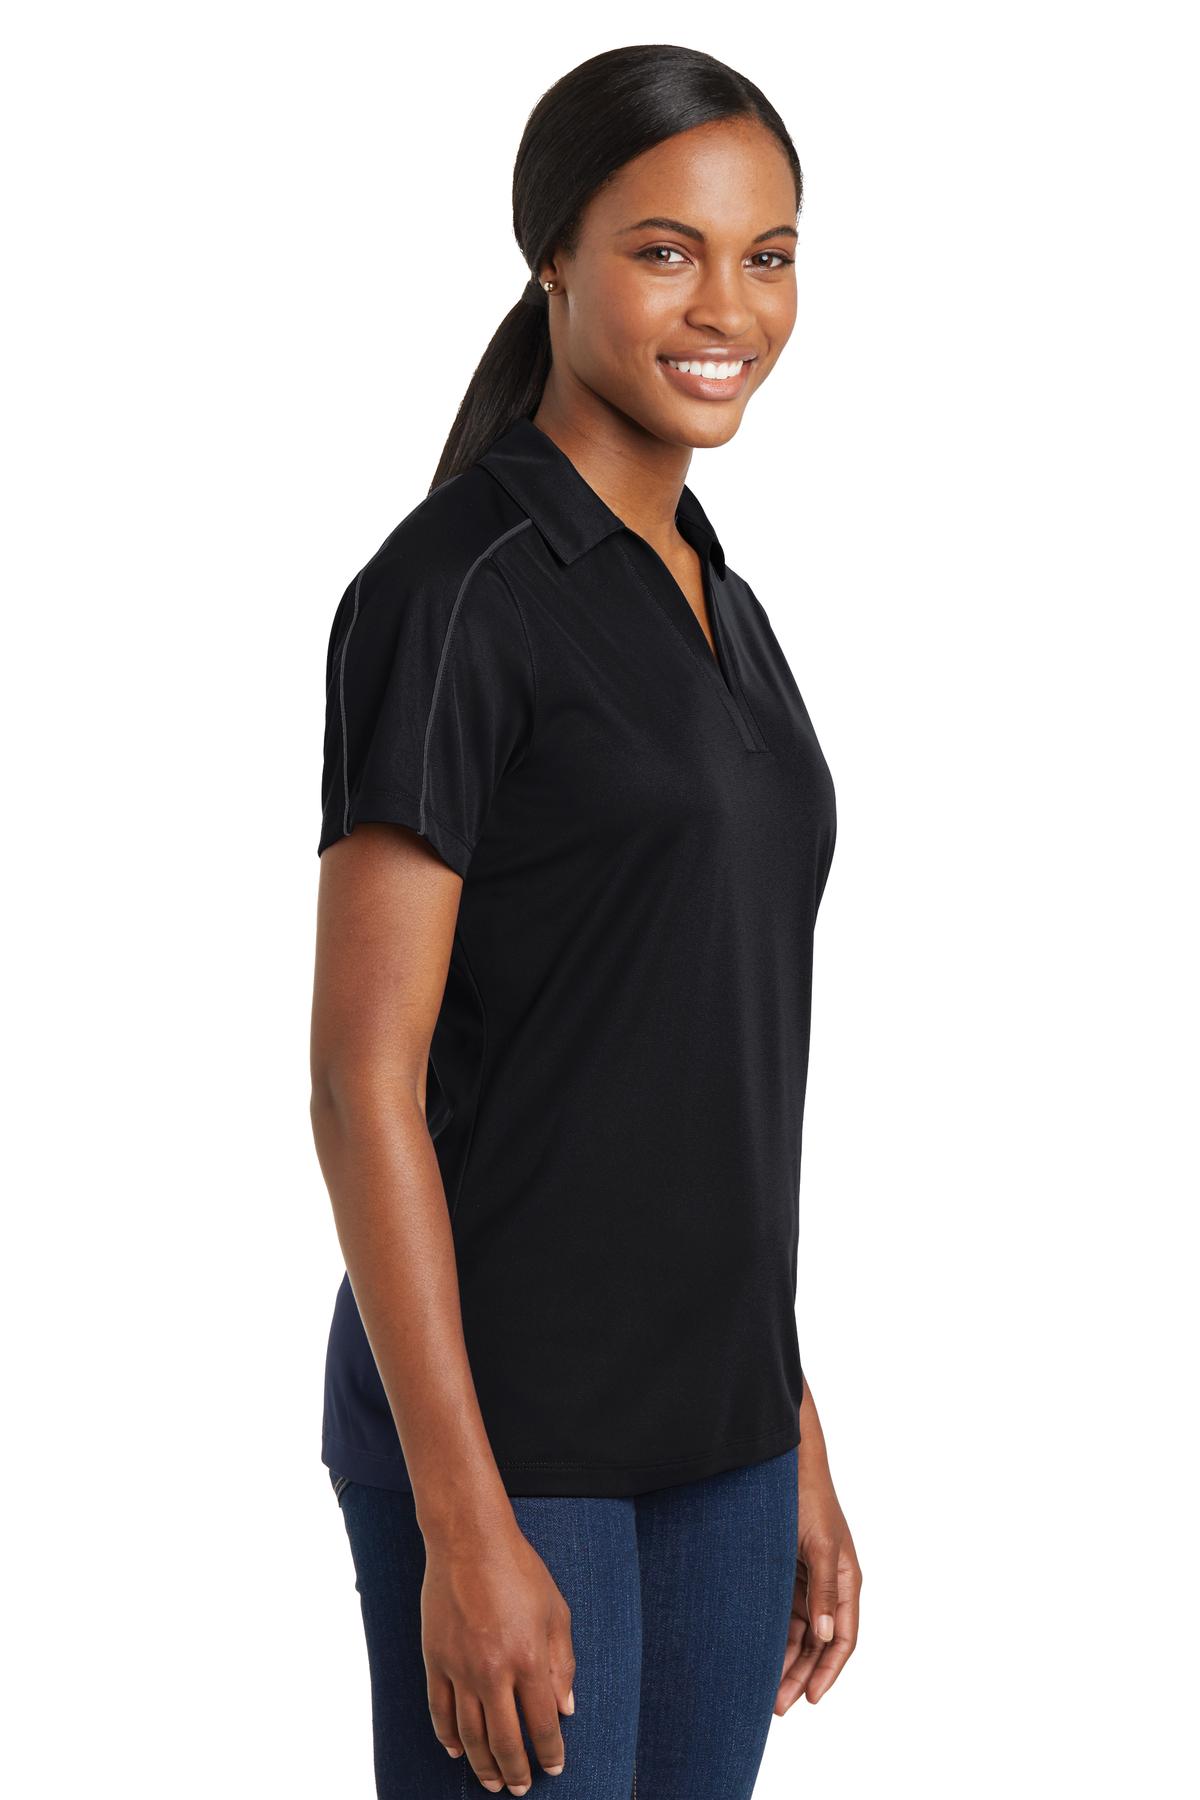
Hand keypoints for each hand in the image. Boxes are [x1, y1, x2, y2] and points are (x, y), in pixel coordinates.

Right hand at [422, 1522, 575, 1791]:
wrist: (469, 1540)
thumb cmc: (519, 1570)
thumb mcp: (556, 1611)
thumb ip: (563, 1664)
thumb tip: (566, 1709)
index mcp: (530, 1659)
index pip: (542, 1724)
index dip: (550, 1752)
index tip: (555, 1766)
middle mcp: (494, 1671)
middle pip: (505, 1740)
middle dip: (516, 1771)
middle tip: (521, 1788)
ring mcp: (460, 1668)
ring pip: (470, 1735)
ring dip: (483, 1764)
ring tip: (493, 1782)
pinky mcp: (435, 1660)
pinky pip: (440, 1711)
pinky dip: (447, 1737)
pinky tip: (457, 1752)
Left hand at [775, 1466, 861, 1710]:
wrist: (784, 1464)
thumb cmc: (807, 1497)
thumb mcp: (818, 1544)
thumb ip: (823, 1591)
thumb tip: (826, 1634)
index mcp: (845, 1581)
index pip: (843, 1638)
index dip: (829, 1671)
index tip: (810, 1698)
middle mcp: (828, 1587)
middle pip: (819, 1643)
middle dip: (801, 1675)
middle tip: (778, 1706)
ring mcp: (806, 1582)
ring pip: (799, 1634)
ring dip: (786, 1661)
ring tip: (765, 1691)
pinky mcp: (785, 1574)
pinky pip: (783, 1616)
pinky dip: (774, 1637)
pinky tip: (759, 1656)